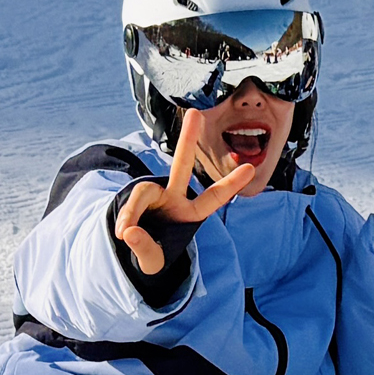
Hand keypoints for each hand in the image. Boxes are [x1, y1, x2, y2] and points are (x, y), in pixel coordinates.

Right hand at [112, 109, 258, 275]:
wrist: (133, 250)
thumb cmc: (153, 254)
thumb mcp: (153, 260)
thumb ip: (146, 249)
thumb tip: (128, 231)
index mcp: (190, 213)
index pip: (212, 198)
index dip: (230, 184)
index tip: (251, 168)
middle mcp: (174, 197)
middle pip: (180, 166)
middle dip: (186, 140)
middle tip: (194, 114)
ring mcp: (153, 194)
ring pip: (143, 193)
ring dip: (133, 213)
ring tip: (126, 234)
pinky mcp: (134, 198)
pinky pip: (129, 206)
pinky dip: (124, 219)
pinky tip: (122, 233)